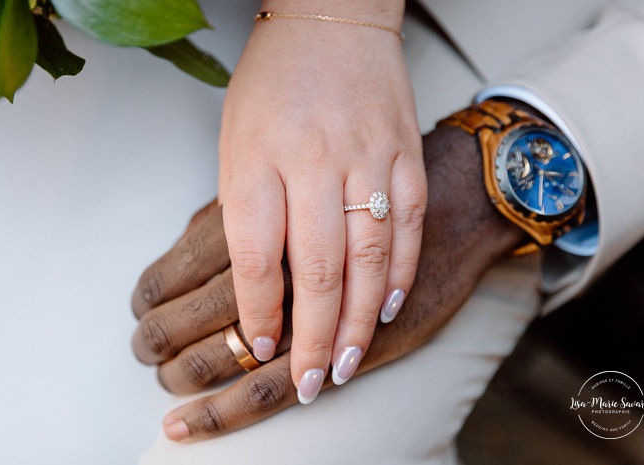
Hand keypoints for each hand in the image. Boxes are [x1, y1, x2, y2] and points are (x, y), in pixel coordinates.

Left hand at [132, 121, 524, 440]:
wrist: (333, 18)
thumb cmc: (274, 82)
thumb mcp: (235, 141)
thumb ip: (246, 211)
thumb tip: (259, 286)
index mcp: (259, 157)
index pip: (258, 257)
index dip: (259, 313)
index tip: (263, 346)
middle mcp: (316, 158)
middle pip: (318, 270)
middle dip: (314, 338)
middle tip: (312, 383)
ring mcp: (368, 155)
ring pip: (370, 258)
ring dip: (360, 321)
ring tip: (348, 362)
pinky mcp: (404, 152)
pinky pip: (408, 226)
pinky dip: (400, 274)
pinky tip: (387, 309)